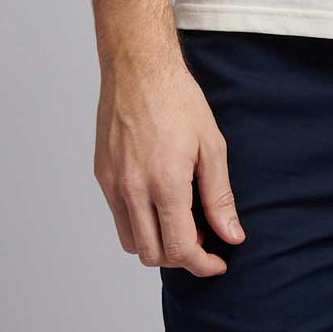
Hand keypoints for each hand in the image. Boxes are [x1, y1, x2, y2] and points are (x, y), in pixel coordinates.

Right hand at [94, 50, 246, 273]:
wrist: (138, 67)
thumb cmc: (178, 99)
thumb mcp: (211, 145)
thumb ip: (220, 196)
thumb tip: (231, 235)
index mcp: (164, 183)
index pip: (180, 249)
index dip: (202, 264)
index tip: (218, 261)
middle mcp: (133, 190)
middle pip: (153, 255)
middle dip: (181, 256)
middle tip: (201, 234)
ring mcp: (112, 184)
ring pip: (132, 242)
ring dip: (157, 242)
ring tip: (179, 216)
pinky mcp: (101, 175)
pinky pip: (118, 216)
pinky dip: (139, 222)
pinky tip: (158, 198)